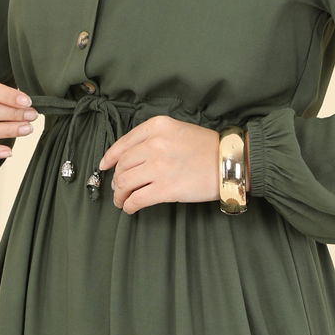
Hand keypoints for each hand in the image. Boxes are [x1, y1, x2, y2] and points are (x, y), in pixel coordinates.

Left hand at [98, 116, 219, 212]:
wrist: (229, 161)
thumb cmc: (206, 146)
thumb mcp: (177, 129)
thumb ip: (153, 138)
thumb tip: (128, 159)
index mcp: (157, 127)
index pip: (124, 143)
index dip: (110, 157)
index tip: (104, 166)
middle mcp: (155, 144)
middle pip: (122, 165)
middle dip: (116, 179)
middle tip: (118, 187)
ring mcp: (159, 167)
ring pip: (125, 182)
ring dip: (119, 194)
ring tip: (121, 200)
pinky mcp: (166, 188)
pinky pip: (137, 199)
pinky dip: (129, 205)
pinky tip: (130, 208)